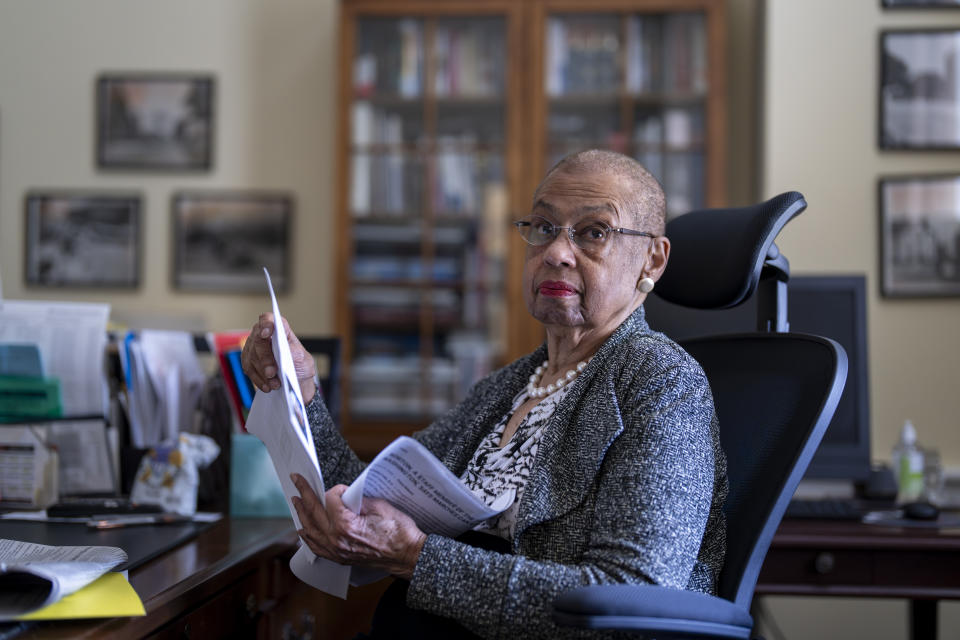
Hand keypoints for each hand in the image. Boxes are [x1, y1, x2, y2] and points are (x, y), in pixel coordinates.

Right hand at [241, 312, 317, 403]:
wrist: (295, 381)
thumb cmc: (299, 365)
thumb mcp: (305, 359)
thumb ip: (297, 354)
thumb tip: (288, 351)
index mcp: (279, 329)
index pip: (268, 319)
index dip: (266, 324)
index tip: (267, 334)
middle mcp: (262, 336)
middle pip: (258, 342)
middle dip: (265, 359)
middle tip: (272, 373)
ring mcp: (253, 349)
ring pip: (252, 358)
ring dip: (263, 373)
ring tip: (275, 384)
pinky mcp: (248, 363)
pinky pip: (249, 371)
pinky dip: (259, 380)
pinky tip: (268, 387)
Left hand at [290, 475, 426, 580]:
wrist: (407, 555)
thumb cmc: (398, 532)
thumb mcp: (379, 506)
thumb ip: (357, 500)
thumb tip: (345, 497)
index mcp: (346, 525)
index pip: (330, 500)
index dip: (335, 490)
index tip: (343, 488)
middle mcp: (336, 540)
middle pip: (314, 513)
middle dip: (305, 495)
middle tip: (297, 483)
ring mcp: (336, 551)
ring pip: (311, 531)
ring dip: (302, 514)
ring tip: (297, 502)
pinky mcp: (340, 558)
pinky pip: (316, 548)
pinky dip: (308, 537)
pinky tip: (304, 530)